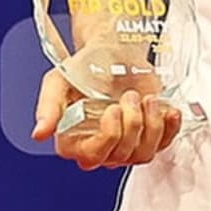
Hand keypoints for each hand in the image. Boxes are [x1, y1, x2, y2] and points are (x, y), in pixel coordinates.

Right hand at [31, 68, 182, 170]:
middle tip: (129, 96)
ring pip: (145, 153)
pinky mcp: (150, 135)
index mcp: (74, 142)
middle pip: (122, 156)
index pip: (93, 157)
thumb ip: (48, 107)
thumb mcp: (58, 83)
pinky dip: (170, 128)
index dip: (108, 136)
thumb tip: (39, 133)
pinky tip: (168, 110)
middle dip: (131, 123)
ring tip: (147, 98)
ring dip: (152, 125)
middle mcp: (101, 149)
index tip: (112, 109)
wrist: (112, 54)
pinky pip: (165, 144)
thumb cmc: (84, 69)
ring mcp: (128, 145)